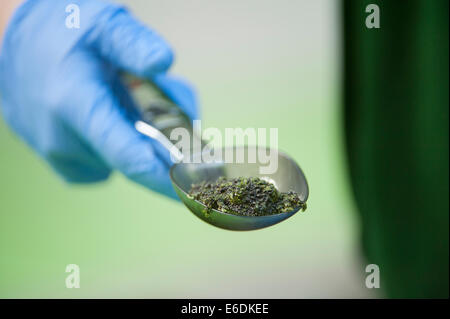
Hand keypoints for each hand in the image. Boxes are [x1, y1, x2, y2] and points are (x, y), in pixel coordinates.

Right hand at [0, 0, 198, 198]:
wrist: (17, 41)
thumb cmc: (63, 28)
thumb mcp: (103, 24)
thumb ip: (134, 44)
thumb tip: (165, 63)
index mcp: (76, 103)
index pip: (130, 158)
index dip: (169, 178)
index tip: (196, 188)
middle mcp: (60, 137)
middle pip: (130, 161)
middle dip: (160, 152)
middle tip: (179, 129)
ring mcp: (53, 151)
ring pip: (116, 162)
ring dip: (134, 143)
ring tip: (130, 107)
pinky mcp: (53, 156)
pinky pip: (97, 164)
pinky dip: (113, 147)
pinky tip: (109, 119)